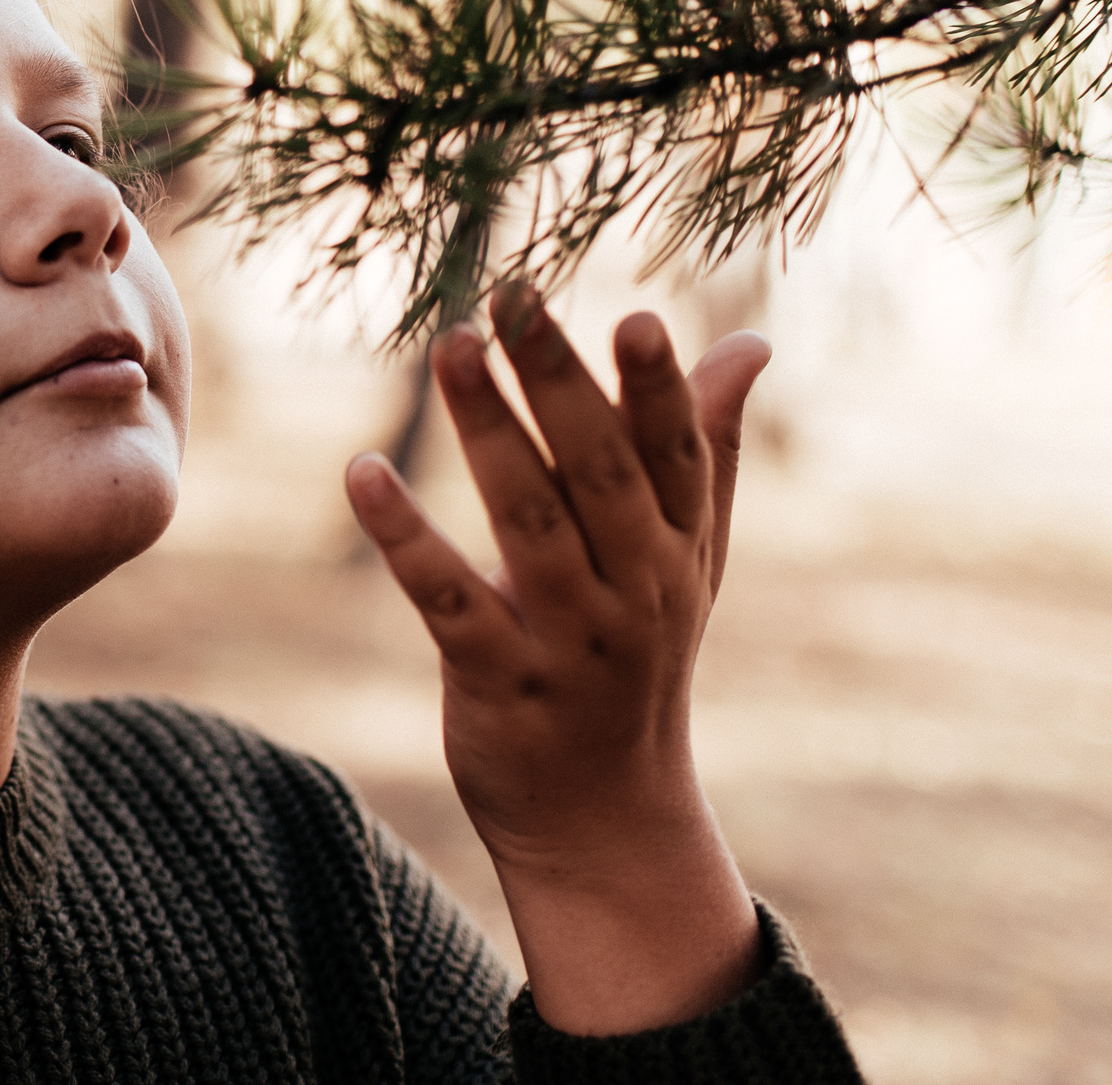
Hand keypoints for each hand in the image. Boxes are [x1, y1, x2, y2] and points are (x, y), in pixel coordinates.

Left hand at [344, 284, 769, 1034]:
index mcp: (679, 550)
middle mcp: (635, 590)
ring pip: (530, 523)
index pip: (677, 457)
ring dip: (489, 431)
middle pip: (601, 474)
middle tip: (515, 294)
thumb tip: (751, 343)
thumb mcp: (689, 560)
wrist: (605, 817)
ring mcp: (568, 638)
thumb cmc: (639, 658)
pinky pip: (447, 600)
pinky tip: (361, 473)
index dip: (661, 390)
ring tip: (450, 346)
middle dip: (562, 381)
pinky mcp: (497, 680)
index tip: (639, 317)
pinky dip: (405, 537)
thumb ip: (707, 448)